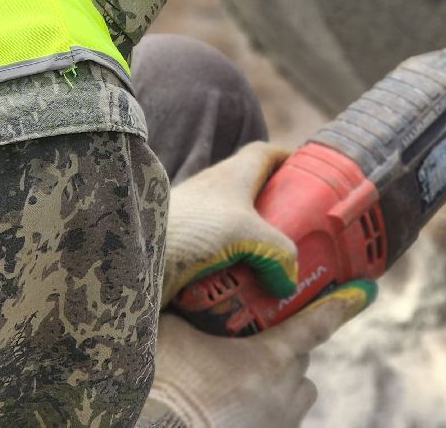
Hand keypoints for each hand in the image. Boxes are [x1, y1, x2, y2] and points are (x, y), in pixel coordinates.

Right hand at [145, 287, 372, 427]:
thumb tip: (188, 288)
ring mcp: (279, 424)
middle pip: (302, 359)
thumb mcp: (175, 334)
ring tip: (246, 377)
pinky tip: (237, 404)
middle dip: (285, 347)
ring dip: (283, 381)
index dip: (341, 304)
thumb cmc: (166, 388)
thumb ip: (192, 310)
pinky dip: (269, 408)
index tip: (366, 291)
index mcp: (269, 359)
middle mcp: (284, 392)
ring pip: (298, 393)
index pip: (315, 324)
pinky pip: (282, 419)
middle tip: (254, 339)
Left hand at [159, 141, 301, 307]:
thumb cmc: (190, 229)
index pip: (265, 153)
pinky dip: (237, 270)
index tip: (310, 175)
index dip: (289, 159)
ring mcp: (201, 222)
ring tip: (281, 270)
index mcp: (232, 174)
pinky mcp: (188, 250)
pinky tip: (248, 291)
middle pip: (255, 194)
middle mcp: (215, 192)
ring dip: (258, 247)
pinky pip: (221, 257)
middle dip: (279, 212)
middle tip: (303, 234)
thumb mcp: (247, 234)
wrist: (134, 255)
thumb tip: (288, 283)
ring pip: (238, 230)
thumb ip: (279, 253)